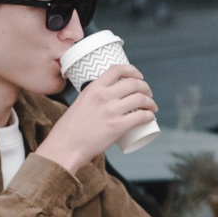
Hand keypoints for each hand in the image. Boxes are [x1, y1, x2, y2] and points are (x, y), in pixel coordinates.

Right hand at [38, 62, 157, 171]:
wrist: (65, 147)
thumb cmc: (70, 129)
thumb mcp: (80, 103)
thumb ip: (92, 98)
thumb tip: (105, 99)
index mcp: (93, 88)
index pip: (117, 69)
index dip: (132, 70)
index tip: (139, 76)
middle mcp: (103, 96)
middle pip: (133, 84)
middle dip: (145, 88)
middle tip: (148, 95)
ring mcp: (111, 111)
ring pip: (140, 99)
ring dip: (151, 102)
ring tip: (152, 107)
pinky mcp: (118, 126)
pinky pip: (141, 116)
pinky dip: (149, 115)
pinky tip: (150, 117)